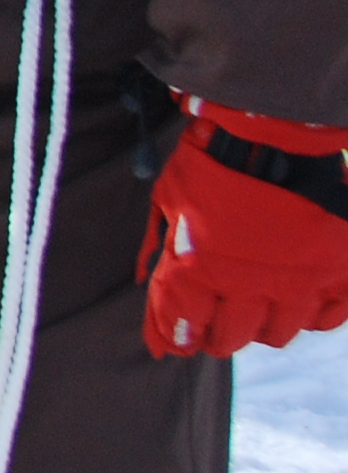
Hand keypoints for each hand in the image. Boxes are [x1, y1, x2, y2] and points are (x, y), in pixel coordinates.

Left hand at [142, 101, 347, 357]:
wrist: (275, 132)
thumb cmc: (212, 163)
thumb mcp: (170, 201)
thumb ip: (159, 249)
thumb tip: (144, 285)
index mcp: (202, 267)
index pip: (183, 325)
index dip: (175, 336)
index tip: (176, 339)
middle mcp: (250, 282)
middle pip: (231, 339)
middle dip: (216, 336)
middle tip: (214, 326)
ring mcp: (300, 280)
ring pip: (277, 334)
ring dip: (261, 326)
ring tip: (256, 307)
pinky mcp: (339, 271)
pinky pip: (327, 319)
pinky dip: (311, 315)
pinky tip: (298, 298)